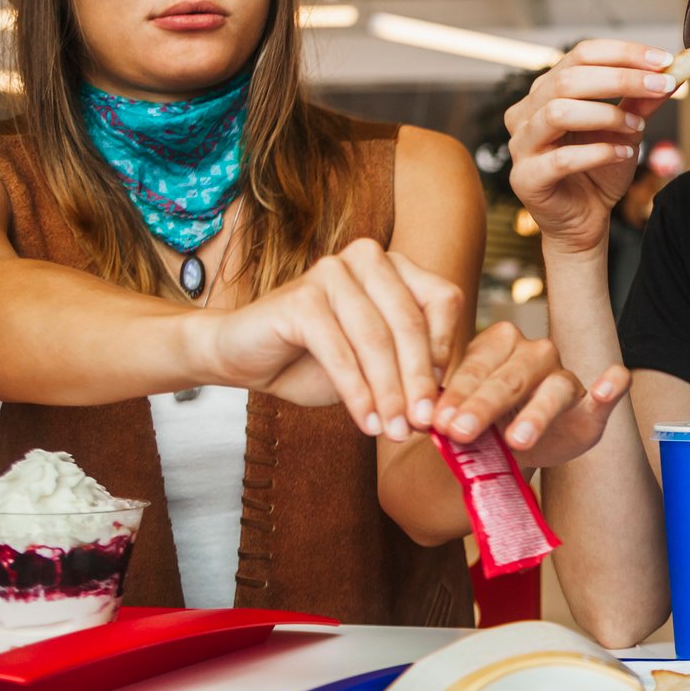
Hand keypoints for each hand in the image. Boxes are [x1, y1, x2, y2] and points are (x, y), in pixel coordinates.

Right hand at [194, 239, 464, 439]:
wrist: (244, 357)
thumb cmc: (316, 359)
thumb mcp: (376, 364)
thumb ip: (409, 372)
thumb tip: (445, 405)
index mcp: (395, 266)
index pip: (442, 300)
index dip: (444, 350)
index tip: (442, 397)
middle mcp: (368, 259)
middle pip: (410, 322)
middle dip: (418, 380)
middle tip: (422, 424)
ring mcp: (332, 272)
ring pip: (376, 339)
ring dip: (389, 393)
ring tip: (395, 432)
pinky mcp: (301, 298)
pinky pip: (340, 352)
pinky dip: (357, 393)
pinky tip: (367, 421)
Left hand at [428, 323, 628, 467]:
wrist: (514, 447)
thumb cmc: (484, 425)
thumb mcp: (458, 417)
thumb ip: (444, 416)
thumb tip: (418, 421)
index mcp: (496, 345)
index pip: (475, 367)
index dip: (455, 395)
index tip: (436, 423)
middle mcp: (534, 353)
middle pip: (509, 377)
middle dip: (483, 406)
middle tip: (460, 432)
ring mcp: (565, 376)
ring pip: (554, 388)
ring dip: (537, 413)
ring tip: (518, 439)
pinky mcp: (593, 404)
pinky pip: (611, 389)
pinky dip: (611, 386)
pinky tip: (608, 385)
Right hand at [506, 40, 677, 255]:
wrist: (586, 220)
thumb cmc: (600, 171)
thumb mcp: (627, 130)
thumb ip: (643, 102)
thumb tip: (674, 72)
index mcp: (547, 91)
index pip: (581, 54)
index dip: (623, 53)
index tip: (664, 59)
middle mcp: (527, 112)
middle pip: (568, 79)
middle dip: (621, 78)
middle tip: (661, 85)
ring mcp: (521, 145)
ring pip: (558, 112)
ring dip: (606, 115)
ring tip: (637, 128)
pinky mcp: (525, 178)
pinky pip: (560, 159)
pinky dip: (598, 153)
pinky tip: (623, 155)